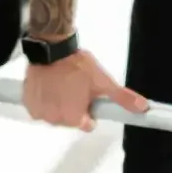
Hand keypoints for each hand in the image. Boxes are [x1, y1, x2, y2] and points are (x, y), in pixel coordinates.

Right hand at [23, 49, 148, 131]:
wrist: (50, 48)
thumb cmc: (77, 65)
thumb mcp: (103, 81)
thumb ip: (122, 98)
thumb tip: (143, 108)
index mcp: (73, 118)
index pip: (86, 124)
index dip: (88, 110)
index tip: (87, 97)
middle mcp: (54, 119)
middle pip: (69, 120)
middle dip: (73, 107)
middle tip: (75, 88)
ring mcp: (39, 112)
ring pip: (54, 114)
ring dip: (58, 104)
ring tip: (62, 85)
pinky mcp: (28, 103)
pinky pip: (40, 108)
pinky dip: (44, 100)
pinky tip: (49, 86)